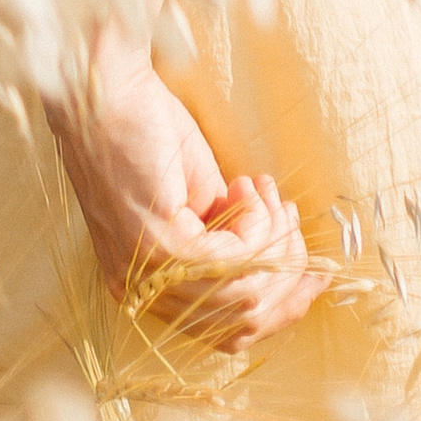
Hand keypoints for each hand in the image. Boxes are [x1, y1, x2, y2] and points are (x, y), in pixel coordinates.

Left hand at [47, 46, 321, 351]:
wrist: (106, 88)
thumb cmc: (147, 131)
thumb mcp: (196, 200)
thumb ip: (226, 241)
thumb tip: (279, 263)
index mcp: (150, 290)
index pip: (228, 332)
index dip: (281, 305)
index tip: (315, 271)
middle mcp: (145, 295)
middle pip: (243, 322)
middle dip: (285, 272)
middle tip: (290, 217)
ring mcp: (149, 275)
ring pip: (245, 293)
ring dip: (273, 237)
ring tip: (263, 192)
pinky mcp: (159, 246)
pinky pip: (237, 260)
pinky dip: (257, 222)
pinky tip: (244, 186)